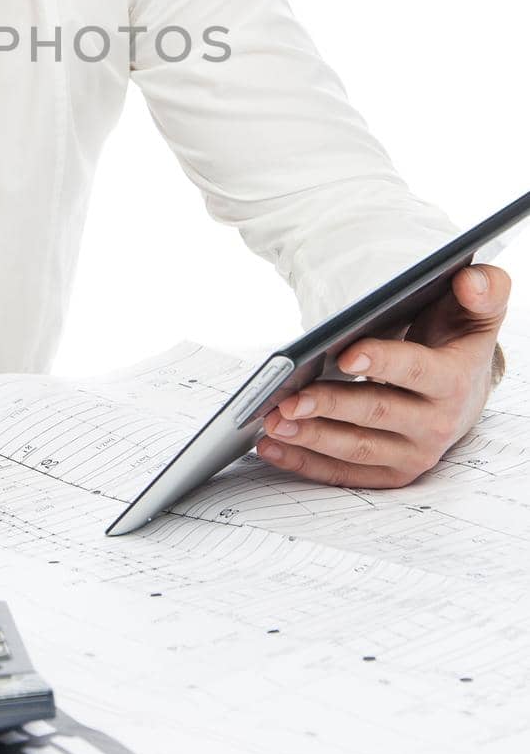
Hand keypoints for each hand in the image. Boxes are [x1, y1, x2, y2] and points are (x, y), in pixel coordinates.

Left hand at [256, 263, 510, 487]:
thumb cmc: (458, 340)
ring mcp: (412, 453)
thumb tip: (472, 279)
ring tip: (272, 422)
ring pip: (355, 449)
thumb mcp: (478, 310)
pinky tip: (269, 447)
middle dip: (330, 406)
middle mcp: (435, 425)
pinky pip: (344, 473)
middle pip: (376, 414)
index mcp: (453, 381)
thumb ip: (485, 289)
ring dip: (311, 438)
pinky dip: (305, 463)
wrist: (466, 388)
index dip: (381, 362)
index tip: (343, 354)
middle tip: (287, 398)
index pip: (416, 371)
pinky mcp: (390, 472)